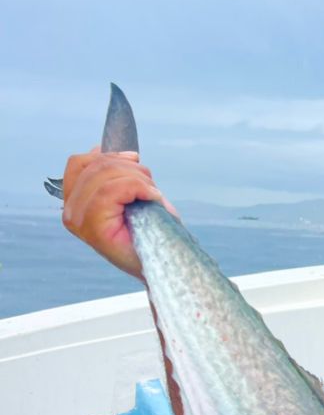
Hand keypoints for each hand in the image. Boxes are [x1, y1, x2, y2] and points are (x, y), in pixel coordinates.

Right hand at [61, 149, 176, 281]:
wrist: (162, 265)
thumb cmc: (149, 233)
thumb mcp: (128, 196)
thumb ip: (111, 174)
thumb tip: (99, 148)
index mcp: (74, 203)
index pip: (78, 163)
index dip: (108, 155)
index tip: (134, 160)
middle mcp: (70, 212)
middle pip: (96, 166)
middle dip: (131, 169)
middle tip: (152, 187)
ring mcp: (78, 220)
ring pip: (106, 175)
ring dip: (139, 179)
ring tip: (154, 196)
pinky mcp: (92, 227)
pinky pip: (114, 189)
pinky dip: (140, 188)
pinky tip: (154, 199)